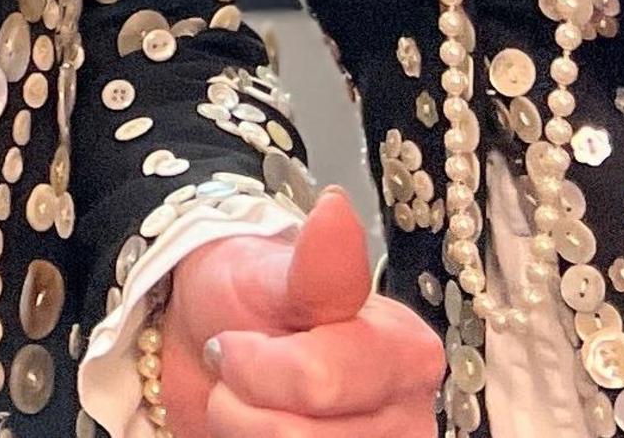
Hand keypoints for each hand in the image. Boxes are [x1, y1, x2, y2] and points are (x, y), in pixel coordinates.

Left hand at [152, 189, 445, 436]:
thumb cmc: (252, 302)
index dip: (251, 364)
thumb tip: (337, 209)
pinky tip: (254, 429)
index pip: (317, 382)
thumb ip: (313, 264)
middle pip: (296, 437)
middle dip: (240, 402)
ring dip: (240, 431)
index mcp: (407, 353)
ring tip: (246, 402)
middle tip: (236, 372)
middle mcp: (411, 418)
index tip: (233, 339)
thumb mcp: (273, 274)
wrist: (211, 344)